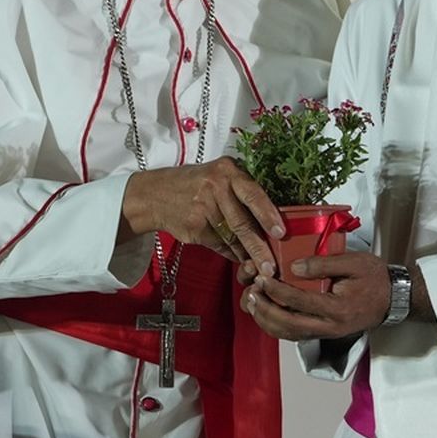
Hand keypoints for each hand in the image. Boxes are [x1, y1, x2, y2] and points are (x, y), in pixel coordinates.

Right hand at [122, 158, 283, 274]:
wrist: (156, 194)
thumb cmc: (198, 185)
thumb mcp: (220, 177)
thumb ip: (242, 193)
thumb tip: (270, 224)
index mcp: (228, 171)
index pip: (253, 194)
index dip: (268, 215)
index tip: (280, 233)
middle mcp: (215, 187)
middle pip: (242, 222)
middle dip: (259, 247)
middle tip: (271, 266)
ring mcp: (203, 208)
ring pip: (231, 237)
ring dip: (246, 254)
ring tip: (259, 266)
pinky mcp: (194, 226)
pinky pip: (219, 244)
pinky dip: (231, 252)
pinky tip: (239, 257)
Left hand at [243, 252, 392, 341]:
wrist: (395, 298)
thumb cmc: (375, 277)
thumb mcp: (354, 262)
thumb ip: (323, 264)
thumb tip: (293, 267)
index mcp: (337, 308)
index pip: (299, 302)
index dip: (277, 291)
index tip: (262, 277)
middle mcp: (330, 326)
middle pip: (288, 325)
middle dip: (265, 310)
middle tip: (250, 294)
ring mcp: (327, 333)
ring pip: (289, 335)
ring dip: (266, 321)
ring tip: (252, 303)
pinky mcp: (325, 333)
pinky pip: (295, 335)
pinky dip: (277, 327)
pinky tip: (266, 313)